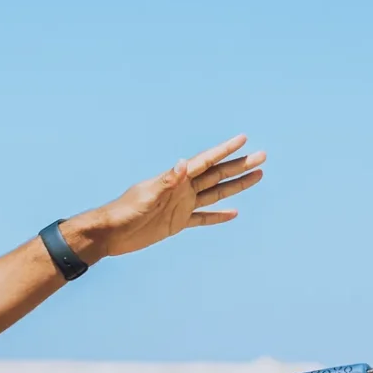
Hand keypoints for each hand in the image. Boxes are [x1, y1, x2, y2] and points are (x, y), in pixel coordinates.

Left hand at [66, 134, 263, 261]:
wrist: (109, 234)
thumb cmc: (123, 212)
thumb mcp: (146, 196)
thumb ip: (166, 181)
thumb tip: (183, 163)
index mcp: (176, 179)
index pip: (206, 161)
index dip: (224, 150)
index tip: (244, 139)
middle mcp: (182, 189)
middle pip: (217, 175)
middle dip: (239, 165)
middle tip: (262, 156)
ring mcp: (181, 205)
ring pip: (216, 193)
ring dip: (235, 185)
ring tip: (257, 176)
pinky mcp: (177, 223)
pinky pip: (203, 218)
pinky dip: (219, 216)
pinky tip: (234, 212)